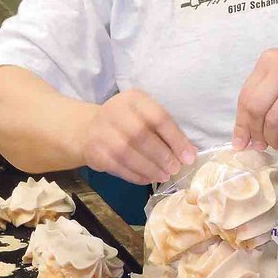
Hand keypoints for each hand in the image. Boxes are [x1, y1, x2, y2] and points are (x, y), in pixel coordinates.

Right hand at [75, 90, 197, 185]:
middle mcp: (114, 111)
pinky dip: (136, 175)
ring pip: (127, 153)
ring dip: (150, 168)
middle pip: (141, 135)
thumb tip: (188, 154)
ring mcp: (101, 132)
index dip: (176, 139)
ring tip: (164, 176)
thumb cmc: (127, 123)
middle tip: (175, 169)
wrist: (88, 129)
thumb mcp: (145, 116)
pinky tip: (148, 179)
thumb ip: (165, 131)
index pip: (158, 117)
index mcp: (133, 99)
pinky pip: (118, 166)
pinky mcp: (94, 152)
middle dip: (162, 155)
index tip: (189, 157)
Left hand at [234, 40, 277, 153]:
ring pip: (274, 122)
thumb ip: (268, 90)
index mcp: (271, 60)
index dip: (241, 123)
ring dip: (272, 140)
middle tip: (259, 145)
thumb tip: (247, 128)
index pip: (246, 96)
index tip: (240, 140)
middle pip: (256, 109)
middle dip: (254, 133)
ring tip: (277, 144)